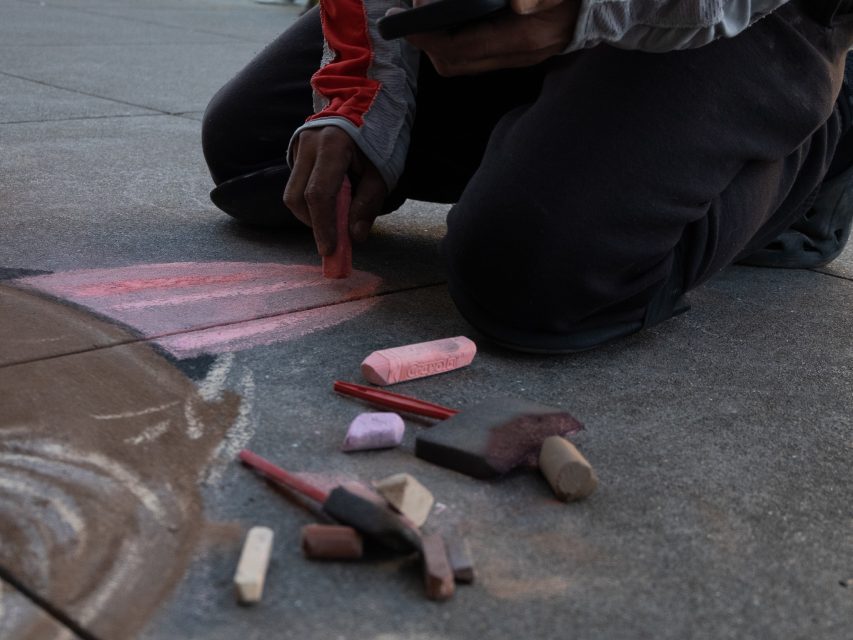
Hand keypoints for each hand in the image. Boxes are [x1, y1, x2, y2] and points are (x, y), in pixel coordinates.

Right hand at [284, 126, 387, 255]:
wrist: (366, 100)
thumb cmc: (379, 136)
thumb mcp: (382, 171)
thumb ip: (368, 204)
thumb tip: (354, 236)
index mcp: (332, 145)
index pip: (318, 195)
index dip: (323, 226)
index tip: (330, 250)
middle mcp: (308, 144)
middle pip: (297, 197)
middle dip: (314, 224)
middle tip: (334, 239)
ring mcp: (298, 145)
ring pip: (292, 193)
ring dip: (311, 213)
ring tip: (336, 216)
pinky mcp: (295, 150)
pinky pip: (296, 184)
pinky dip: (310, 200)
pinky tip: (331, 200)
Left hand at [401, 0, 579, 76]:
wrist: (612, 0)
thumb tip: (508, 4)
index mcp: (524, 37)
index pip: (460, 48)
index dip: (426, 36)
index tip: (403, 19)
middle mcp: (520, 53)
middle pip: (456, 63)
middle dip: (426, 43)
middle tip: (407, 16)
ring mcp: (522, 56)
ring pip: (464, 62)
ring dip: (439, 43)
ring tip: (423, 18)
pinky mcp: (523, 50)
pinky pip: (479, 54)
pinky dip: (458, 39)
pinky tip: (451, 18)